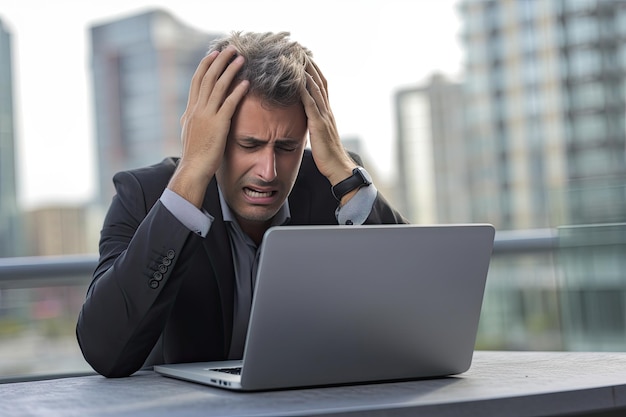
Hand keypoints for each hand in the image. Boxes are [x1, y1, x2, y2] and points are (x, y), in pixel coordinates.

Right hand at [168, 46, 248, 206]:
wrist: (193, 169)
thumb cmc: (194, 154)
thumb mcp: (188, 132)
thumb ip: (190, 119)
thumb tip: (188, 113)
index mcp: (190, 110)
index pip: (197, 81)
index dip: (206, 66)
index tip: (214, 54)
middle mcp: (197, 109)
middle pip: (208, 77)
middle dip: (220, 61)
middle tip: (231, 48)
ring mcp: (207, 116)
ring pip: (219, 86)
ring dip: (230, 70)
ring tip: (241, 59)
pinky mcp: (218, 125)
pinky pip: (229, 104)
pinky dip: (238, 91)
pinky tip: (246, 83)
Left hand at [300, 58, 356, 187]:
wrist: (338, 167)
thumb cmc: (328, 154)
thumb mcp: (319, 134)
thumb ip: (313, 122)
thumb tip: (305, 118)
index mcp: (326, 111)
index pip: (320, 84)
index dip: (312, 69)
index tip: (303, 56)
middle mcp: (326, 109)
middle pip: (318, 80)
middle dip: (308, 64)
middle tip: (298, 49)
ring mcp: (324, 115)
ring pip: (315, 88)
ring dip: (305, 72)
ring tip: (295, 58)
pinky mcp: (319, 124)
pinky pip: (310, 103)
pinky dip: (303, 90)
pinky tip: (296, 81)